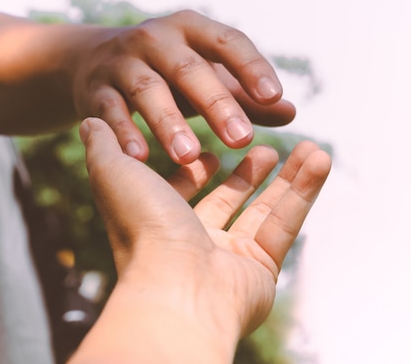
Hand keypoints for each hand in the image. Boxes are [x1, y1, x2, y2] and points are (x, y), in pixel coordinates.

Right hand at [71, 11, 295, 164]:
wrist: (95, 61)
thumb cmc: (166, 72)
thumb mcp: (205, 75)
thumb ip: (244, 94)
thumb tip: (290, 112)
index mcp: (192, 30)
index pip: (228, 42)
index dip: (251, 68)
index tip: (274, 97)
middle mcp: (157, 39)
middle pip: (189, 69)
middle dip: (216, 103)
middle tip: (241, 139)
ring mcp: (122, 61)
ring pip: (147, 90)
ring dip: (168, 123)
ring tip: (188, 156)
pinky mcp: (95, 88)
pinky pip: (109, 111)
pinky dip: (122, 133)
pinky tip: (138, 159)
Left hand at [76, 118, 330, 362]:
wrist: (178, 288)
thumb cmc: (143, 229)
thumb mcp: (116, 172)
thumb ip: (105, 145)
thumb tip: (90, 121)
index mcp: (158, 223)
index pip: (179, 193)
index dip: (194, 172)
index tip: (211, 152)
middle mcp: (191, 243)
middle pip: (226, 201)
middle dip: (246, 174)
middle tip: (264, 147)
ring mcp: (227, 259)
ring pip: (263, 211)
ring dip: (286, 178)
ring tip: (307, 147)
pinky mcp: (261, 271)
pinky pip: (286, 224)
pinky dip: (304, 191)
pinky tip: (320, 158)